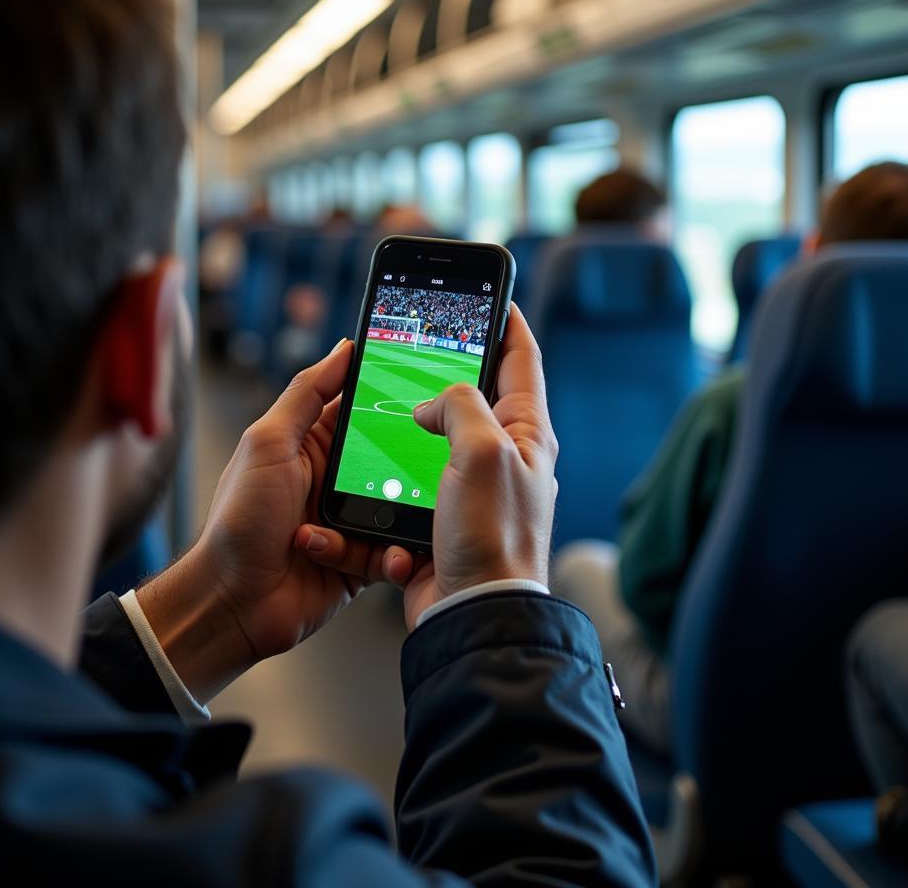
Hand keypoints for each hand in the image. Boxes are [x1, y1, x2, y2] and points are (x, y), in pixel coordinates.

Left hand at [136, 339, 407, 702]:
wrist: (233, 603)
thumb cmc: (239, 522)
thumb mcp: (269, 443)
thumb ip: (305, 394)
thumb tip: (341, 350)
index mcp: (311, 445)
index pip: (359, 409)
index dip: (388, 396)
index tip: (423, 383)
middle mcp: (334, 479)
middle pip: (390, 457)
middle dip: (409, 459)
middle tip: (433, 456)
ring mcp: (350, 520)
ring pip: (399, 505)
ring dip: (400, 512)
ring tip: (400, 517)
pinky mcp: (361, 560)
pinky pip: (394, 550)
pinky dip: (394, 554)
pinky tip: (385, 556)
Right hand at [296, 305, 557, 629]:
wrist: (472, 613)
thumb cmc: (490, 536)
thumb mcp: (482, 450)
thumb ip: (459, 405)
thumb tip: (430, 406)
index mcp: (526, 433)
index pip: (521, 360)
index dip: (506, 321)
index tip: (492, 294)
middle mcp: (504, 456)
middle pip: (476, 394)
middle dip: (447, 370)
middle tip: (421, 345)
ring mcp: (473, 486)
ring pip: (438, 436)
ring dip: (412, 424)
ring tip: (389, 409)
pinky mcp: (444, 516)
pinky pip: (414, 480)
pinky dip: (395, 473)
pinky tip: (381, 470)